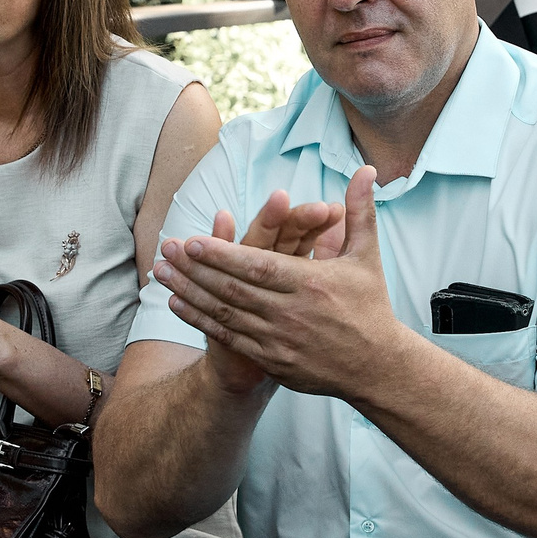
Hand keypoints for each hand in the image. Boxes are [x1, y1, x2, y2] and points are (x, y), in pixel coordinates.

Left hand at [154, 167, 394, 401]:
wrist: (376, 366)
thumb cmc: (370, 305)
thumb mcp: (367, 256)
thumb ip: (359, 212)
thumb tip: (366, 171)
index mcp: (311, 283)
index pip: (258, 267)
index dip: (223, 254)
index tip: (193, 241)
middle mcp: (291, 313)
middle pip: (233, 289)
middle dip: (195, 269)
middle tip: (166, 249)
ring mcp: (278, 340)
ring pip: (224, 313)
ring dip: (188, 292)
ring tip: (160, 272)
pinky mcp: (271, 361)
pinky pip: (228, 337)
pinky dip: (200, 320)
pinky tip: (177, 304)